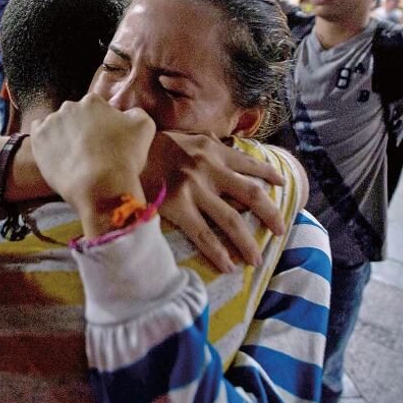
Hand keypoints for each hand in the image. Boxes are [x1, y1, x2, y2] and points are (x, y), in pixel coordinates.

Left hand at [31, 94, 153, 238]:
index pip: (96, 108)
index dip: (102, 124)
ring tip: (73, 157)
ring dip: (64, 135)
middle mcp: (70, 106)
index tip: (104, 140)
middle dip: (82, 128)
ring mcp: (51, 122)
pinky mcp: (38, 139)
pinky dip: (46, 140)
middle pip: (76, 116)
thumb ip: (136, 113)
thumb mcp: (144, 127)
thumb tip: (127, 114)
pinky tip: (56, 153)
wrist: (100, 185)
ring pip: (57, 125)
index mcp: (93, 101)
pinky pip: (38, 133)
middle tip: (90, 150)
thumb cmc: (124, 157)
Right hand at [144, 132, 285, 271]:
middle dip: (271, 215)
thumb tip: (221, 141)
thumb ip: (203, 142)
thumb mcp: (183, 137)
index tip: (282, 184)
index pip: (249, 163)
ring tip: (257, 259)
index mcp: (212, 149)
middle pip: (251, 195)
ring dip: (248, 242)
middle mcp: (209, 167)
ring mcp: (194, 188)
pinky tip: (228, 266)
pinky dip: (219, 253)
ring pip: (232, 220)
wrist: (119, 152)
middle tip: (282, 230)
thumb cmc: (149, 146)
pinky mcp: (177, 206)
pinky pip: (204, 235)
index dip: (269, 174)